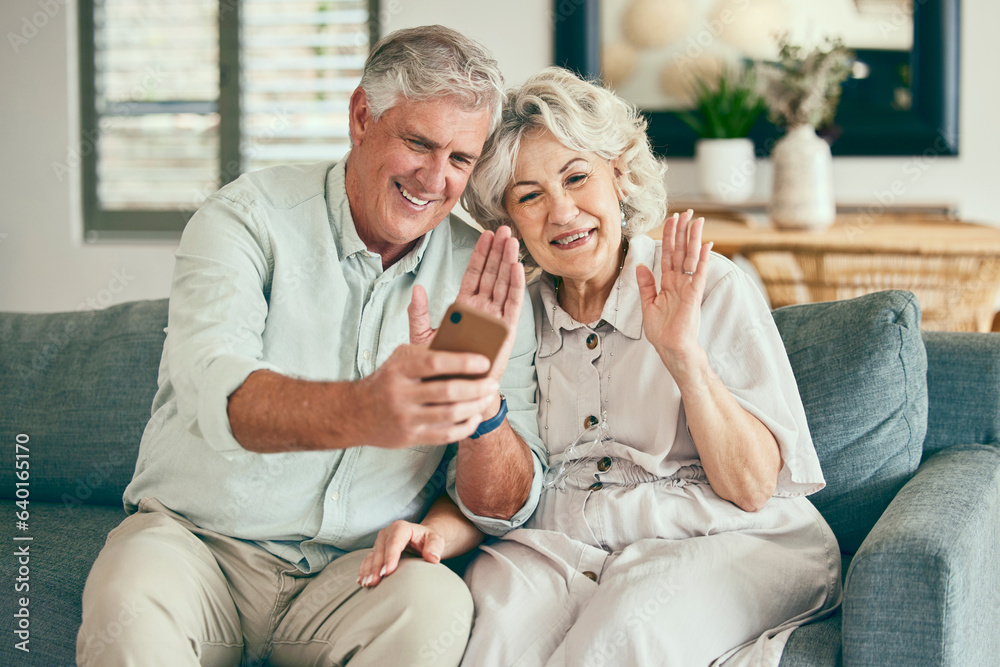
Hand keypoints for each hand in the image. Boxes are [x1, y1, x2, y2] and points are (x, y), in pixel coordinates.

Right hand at [353, 344, 499, 447]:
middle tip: (493, 384)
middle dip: (476, 387)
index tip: (484, 361)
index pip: (435, 362)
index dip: (463, 362)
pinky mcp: (410, 437)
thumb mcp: (399, 359)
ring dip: (475, 406)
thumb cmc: (385, 381)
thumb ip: (426, 354)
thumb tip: (463, 352)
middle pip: (447, 391)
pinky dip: (465, 426)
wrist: (354, 413)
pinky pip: (445, 434)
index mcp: (399, 369)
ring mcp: (405, 418)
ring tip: (487, 398)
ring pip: (450, 414)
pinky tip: (474, 417)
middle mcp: (400, 394)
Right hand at [357, 520, 444, 587]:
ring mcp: (380, 542)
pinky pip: (367, 560)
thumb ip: (435, 547)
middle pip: (380, 550)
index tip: (388, 572)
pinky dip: (364, 570)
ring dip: (368, 570)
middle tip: (374, 582)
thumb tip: (432, 558)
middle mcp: (387, 533)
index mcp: (401, 528)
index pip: (394, 542)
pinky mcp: (375, 550)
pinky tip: (362, 581)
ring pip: (371, 556)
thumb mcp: (436, 540)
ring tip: (367, 584)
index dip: (390, 556)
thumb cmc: (428, 540)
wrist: (420, 538)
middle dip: (376, 567)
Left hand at [408, 226, 524, 380]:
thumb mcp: (422, 337)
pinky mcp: (506, 331)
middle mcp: (483, 310)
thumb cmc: (441, 367)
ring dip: (508, 262)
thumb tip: (416, 288)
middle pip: (492, 274)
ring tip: (512, 241)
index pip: (474, 274)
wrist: (456, 392)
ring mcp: (496, 319)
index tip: (486, 235)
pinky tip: (516, 267)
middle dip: (498, 251)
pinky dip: (515, 285)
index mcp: (465, 307)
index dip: (480, 255)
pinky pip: (512, 304)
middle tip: (504, 229)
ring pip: (504, 284)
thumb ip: (418, 313)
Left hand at [636, 210, 712, 374]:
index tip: (672, 220)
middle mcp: (679, 282)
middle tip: (687, 212)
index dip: (669, 237)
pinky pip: (699, 273)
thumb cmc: (662, 331)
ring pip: (691, 258)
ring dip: (694, 239)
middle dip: (683, 231)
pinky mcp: (694, 295)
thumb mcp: (648, 304)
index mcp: (667, 283)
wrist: (671, 349)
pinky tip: (706, 244)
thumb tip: (641, 265)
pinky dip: (703, 259)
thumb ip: (646, 284)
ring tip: (697, 221)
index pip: (668, 255)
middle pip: (681, 251)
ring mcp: (688, 287)